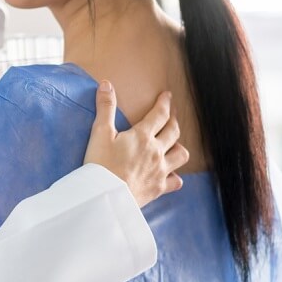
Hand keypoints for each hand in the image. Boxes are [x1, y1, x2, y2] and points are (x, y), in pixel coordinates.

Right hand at [83, 81, 187, 206]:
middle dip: (173, 120)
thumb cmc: (100, 165)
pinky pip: (176, 181)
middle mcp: (156, 152)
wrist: (105, 196)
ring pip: (181, 155)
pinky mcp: (159, 188)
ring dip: (179, 147)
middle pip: (173, 132)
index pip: (160, 114)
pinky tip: (172, 175)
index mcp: (143, 136)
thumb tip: (106, 85)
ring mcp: (160, 171)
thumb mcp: (100, 133)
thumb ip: (105, 108)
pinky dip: (176, 177)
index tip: (167, 96)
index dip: (165, 103)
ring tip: (173, 143)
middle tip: (170, 115)